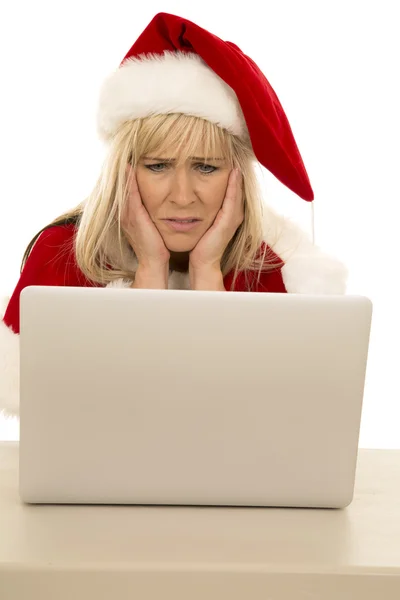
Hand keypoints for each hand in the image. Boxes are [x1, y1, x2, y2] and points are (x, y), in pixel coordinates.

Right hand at [123, 166, 169, 287]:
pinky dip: (129, 182)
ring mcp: (128, 215)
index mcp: (130, 214)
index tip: (129, 158)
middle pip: (122, 186)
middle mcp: (125, 212)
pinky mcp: (134, 218)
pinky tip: (130, 169)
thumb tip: (159, 202)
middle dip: (122, 170)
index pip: (127, 189)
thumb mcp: (151, 224)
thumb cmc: (156, 244)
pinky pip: (130, 196)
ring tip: (125, 154)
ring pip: (124, 188)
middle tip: (124, 150)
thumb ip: (151, 212)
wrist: (154, 261)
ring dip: (124, 172)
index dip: (126, 174)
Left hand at [189, 168, 243, 289]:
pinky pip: (232, 200)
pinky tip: (233, 174)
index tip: (228, 159)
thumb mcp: (203, 220)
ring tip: (236, 159)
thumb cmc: (201, 242)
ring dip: (238, 176)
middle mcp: (234, 214)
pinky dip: (234, 187)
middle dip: (237, 172)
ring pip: (238, 192)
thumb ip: (204, 208)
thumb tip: (194, 194)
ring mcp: (233, 218)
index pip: (232, 190)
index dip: (232, 175)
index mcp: (228, 213)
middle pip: (238, 188)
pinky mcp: (229, 222)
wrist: (202, 261)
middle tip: (235, 154)